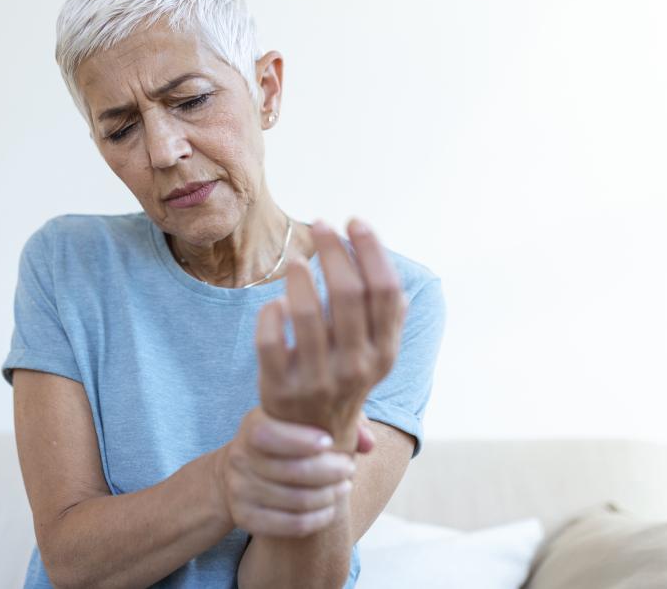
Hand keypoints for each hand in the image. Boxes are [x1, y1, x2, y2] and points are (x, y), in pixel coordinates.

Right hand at [215, 406, 355, 537]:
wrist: (240, 472)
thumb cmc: (283, 439)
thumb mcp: (299, 421)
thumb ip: (338, 419)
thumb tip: (368, 443)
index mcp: (251, 427)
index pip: (270, 434)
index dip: (301, 440)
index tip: (330, 442)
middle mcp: (240, 458)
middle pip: (292, 471)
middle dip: (330, 471)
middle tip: (349, 468)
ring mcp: (240, 490)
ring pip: (297, 500)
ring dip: (329, 496)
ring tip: (344, 486)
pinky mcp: (245, 517)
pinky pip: (291, 524)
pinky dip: (318, 519)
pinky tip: (330, 509)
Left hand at [256, 218, 407, 450]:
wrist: (309, 442)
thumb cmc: (343, 383)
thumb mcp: (373, 358)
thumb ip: (385, 323)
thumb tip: (396, 282)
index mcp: (383, 354)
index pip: (385, 291)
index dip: (371, 250)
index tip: (354, 222)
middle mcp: (355, 367)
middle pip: (349, 293)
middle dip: (334, 249)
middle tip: (321, 225)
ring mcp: (317, 379)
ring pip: (307, 313)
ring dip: (301, 277)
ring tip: (297, 260)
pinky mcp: (279, 387)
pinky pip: (270, 340)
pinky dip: (271, 313)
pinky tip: (275, 303)